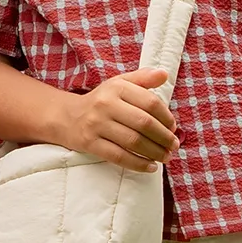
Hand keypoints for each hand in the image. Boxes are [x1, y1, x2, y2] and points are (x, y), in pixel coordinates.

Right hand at [63, 68, 177, 172]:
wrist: (67, 117)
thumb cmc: (101, 101)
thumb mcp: (119, 84)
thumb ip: (142, 79)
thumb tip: (164, 75)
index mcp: (116, 87)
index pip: (150, 102)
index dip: (166, 117)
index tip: (174, 127)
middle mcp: (105, 104)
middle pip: (143, 123)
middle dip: (164, 138)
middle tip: (174, 146)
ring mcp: (96, 124)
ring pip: (133, 141)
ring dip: (155, 152)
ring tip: (166, 157)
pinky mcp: (90, 143)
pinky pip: (119, 156)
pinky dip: (138, 164)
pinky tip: (150, 167)